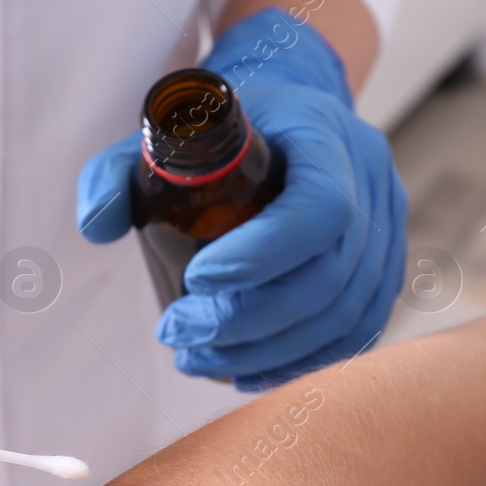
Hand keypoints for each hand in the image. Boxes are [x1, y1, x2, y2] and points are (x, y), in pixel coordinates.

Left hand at [77, 7, 406, 390]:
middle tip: (179, 333)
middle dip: (245, 319)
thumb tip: (97, 225)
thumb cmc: (226, 128)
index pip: (318, 210)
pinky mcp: (386, 270)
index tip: (195, 279)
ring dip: (266, 350)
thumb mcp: (165, 133)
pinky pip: (355, 331)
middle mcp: (371, 183)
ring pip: (342, 315)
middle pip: (327, 277)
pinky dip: (301, 361)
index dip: (260, 256)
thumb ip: (116, 172)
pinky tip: (245, 369)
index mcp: (327, 136)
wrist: (289, 116)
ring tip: (199, 357)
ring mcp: (388, 231)